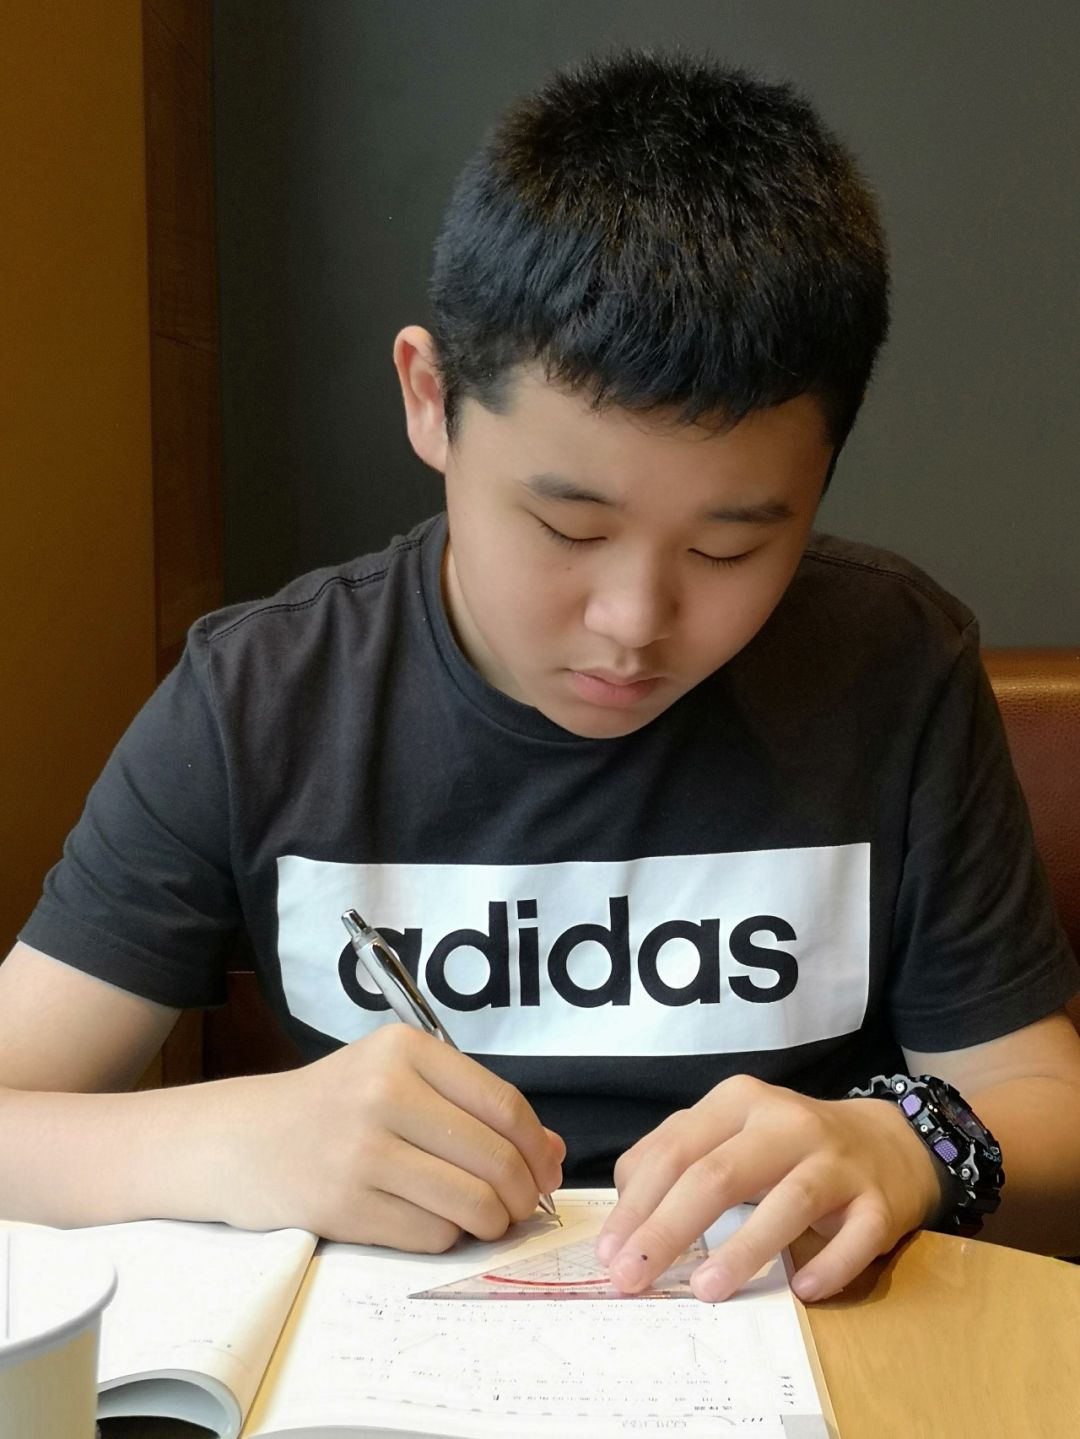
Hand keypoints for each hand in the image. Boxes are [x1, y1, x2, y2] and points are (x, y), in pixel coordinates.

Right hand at [213, 1025, 564, 1251]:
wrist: (247, 1139)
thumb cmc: (337, 1106)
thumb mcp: (400, 1080)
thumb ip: (474, 1107)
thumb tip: (553, 1153)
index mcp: (404, 1050)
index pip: (504, 1104)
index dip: (538, 1147)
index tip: (547, 1169)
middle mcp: (384, 1093)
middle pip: (494, 1158)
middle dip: (523, 1192)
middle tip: (523, 1204)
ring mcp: (361, 1151)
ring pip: (470, 1203)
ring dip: (493, 1221)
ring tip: (486, 1218)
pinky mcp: (344, 1205)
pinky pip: (431, 1234)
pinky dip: (448, 1236)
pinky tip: (436, 1222)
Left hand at [594, 1074, 942, 1302]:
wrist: (886, 1142)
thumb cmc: (787, 1146)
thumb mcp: (728, 1132)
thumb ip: (675, 1156)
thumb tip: (625, 1211)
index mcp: (738, 1101)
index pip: (676, 1150)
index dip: (637, 1204)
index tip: (608, 1253)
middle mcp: (785, 1122)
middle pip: (719, 1173)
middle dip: (668, 1229)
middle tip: (633, 1278)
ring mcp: (837, 1160)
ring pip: (788, 1200)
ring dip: (743, 1250)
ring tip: (704, 1291)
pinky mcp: (878, 1200)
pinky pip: (855, 1237)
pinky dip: (828, 1266)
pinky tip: (801, 1290)